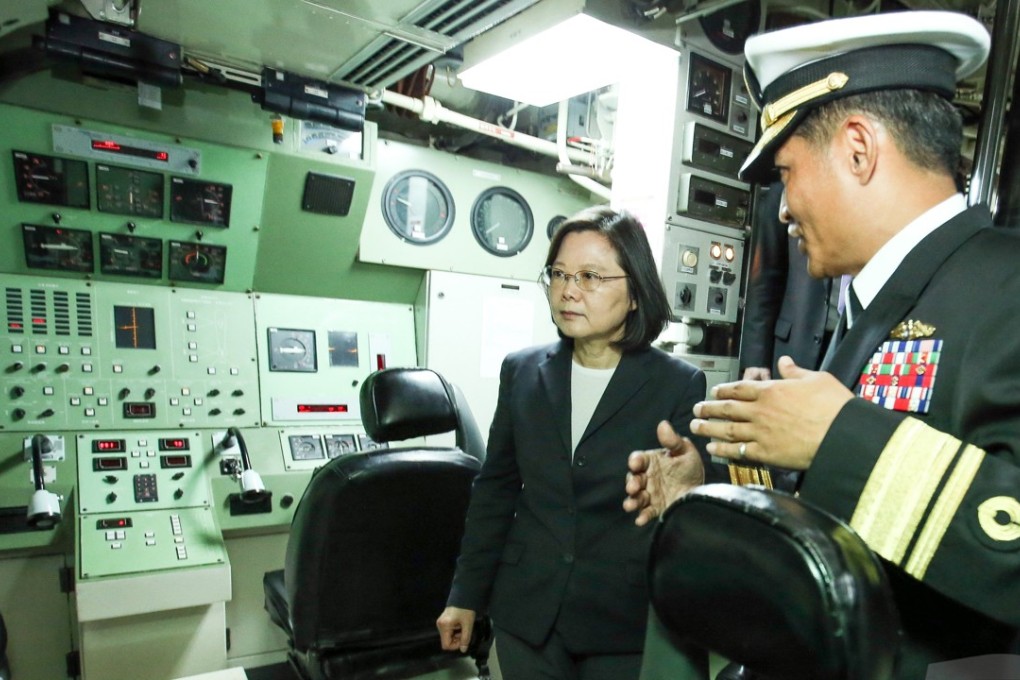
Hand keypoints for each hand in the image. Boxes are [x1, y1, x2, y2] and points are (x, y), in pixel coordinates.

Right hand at [437, 606, 475, 652]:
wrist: (464, 595)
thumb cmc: (466, 609)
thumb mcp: (468, 625)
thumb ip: (465, 638)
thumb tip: (463, 650)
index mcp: (444, 626)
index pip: (446, 645)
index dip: (455, 646)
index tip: (463, 639)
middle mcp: (440, 625)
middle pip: (446, 641)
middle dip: (456, 639)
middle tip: (464, 632)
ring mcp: (441, 623)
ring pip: (448, 636)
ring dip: (456, 635)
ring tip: (463, 627)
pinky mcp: (443, 621)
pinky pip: (448, 631)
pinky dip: (455, 631)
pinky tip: (460, 625)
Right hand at [623, 420, 705, 526]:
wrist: (702, 492)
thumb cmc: (690, 468)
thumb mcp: (685, 452)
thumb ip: (673, 441)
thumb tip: (663, 424)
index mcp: (651, 462)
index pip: (638, 459)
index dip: (635, 461)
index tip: (635, 463)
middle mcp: (647, 478)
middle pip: (633, 479)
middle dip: (631, 483)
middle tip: (633, 487)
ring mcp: (650, 495)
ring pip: (636, 497)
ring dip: (632, 501)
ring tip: (630, 505)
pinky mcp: (656, 509)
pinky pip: (646, 513)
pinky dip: (642, 516)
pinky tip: (641, 520)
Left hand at [691, 356, 852, 469]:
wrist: (843, 435)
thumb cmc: (834, 405)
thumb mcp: (816, 379)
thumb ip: (795, 372)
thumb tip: (783, 361)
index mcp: (772, 391)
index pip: (740, 388)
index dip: (724, 390)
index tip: (714, 392)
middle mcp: (761, 411)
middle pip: (728, 408)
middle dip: (709, 408)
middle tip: (696, 409)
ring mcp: (761, 433)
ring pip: (727, 429)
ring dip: (709, 427)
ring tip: (695, 426)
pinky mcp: (766, 454)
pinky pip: (738, 451)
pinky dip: (723, 450)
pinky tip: (712, 448)